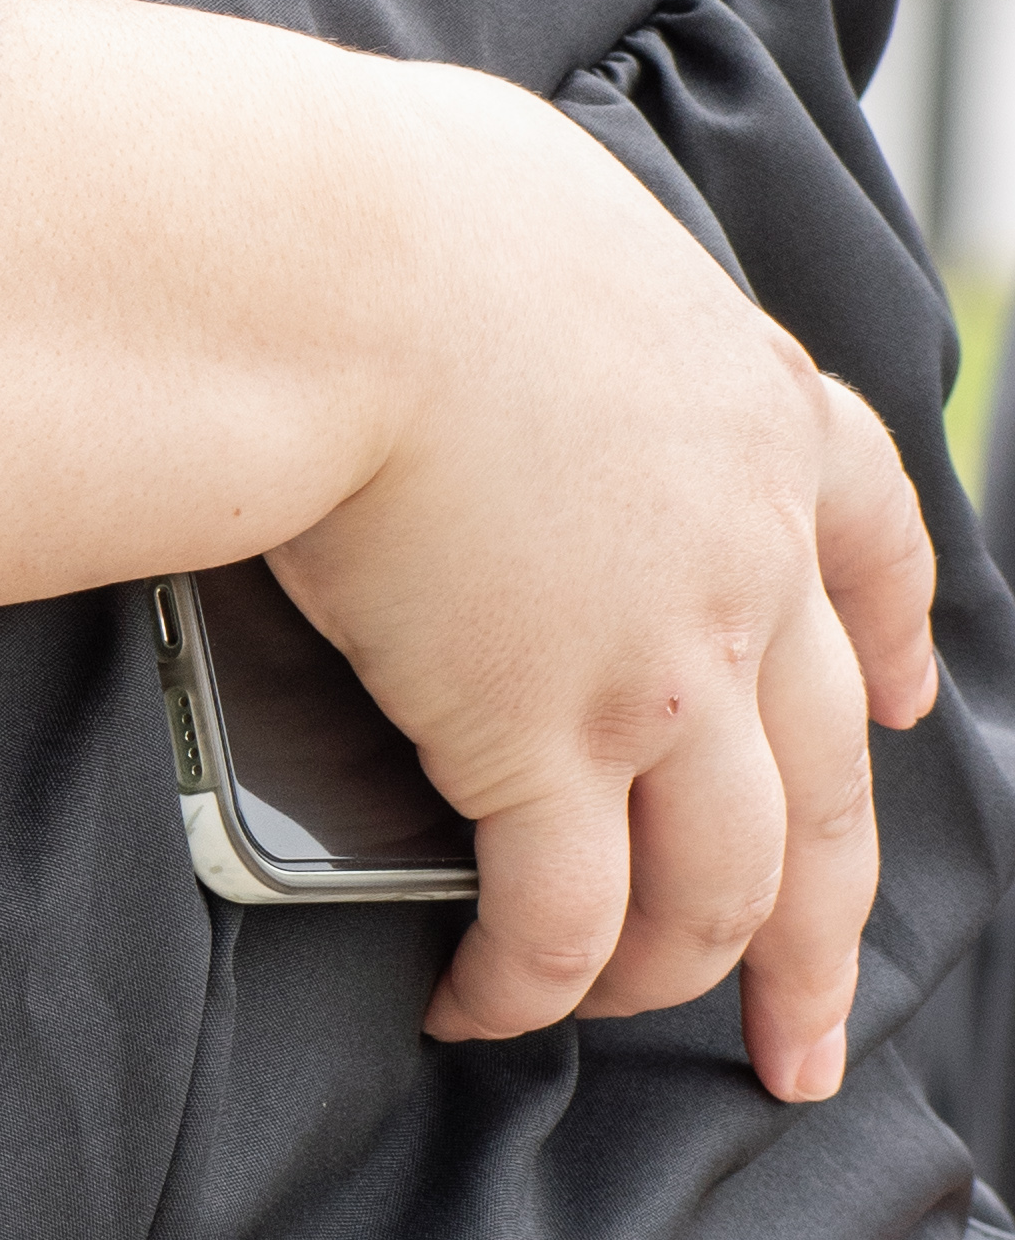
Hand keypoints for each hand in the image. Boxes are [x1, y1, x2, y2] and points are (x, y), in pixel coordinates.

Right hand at [0, 0, 936, 1096]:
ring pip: (725, 882)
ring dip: (677, 975)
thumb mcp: (543, 211)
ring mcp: (660, 666)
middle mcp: (743, 562)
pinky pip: (564, 915)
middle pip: (828, 782)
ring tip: (613, 1019)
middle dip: (828, 929)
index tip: (898, 704)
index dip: (898, 634)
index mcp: (751, 416)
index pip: (875, 537)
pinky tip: (475, 1006)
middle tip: (809, 1029)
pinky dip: (529, 984)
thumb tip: (485, 302)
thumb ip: (567, 294)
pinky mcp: (543, 743)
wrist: (340, 273)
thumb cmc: (394, 210)